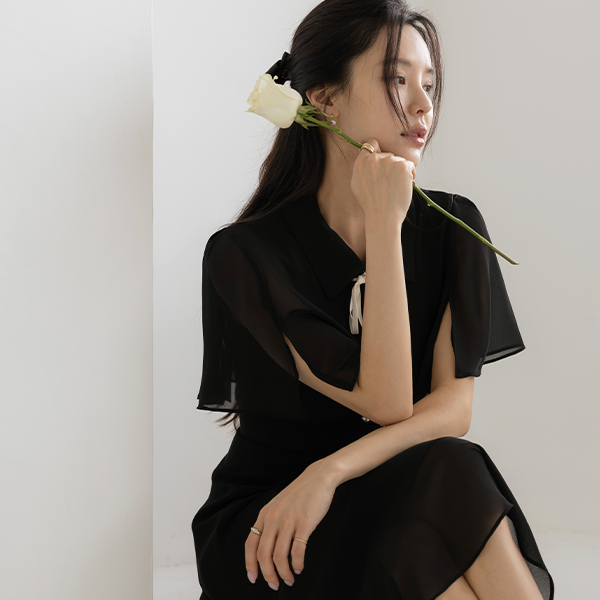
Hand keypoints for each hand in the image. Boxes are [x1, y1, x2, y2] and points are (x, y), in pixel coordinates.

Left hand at [245, 460, 336, 590]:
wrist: (318, 477)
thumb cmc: (299, 494)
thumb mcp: (278, 505)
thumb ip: (270, 523)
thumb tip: (266, 548)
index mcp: (264, 515)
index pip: (250, 544)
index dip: (250, 564)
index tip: (253, 578)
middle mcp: (273, 518)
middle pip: (263, 555)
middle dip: (268, 574)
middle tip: (274, 585)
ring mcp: (288, 521)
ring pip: (279, 556)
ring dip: (283, 573)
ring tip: (289, 579)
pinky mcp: (304, 523)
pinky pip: (297, 551)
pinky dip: (297, 564)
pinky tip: (299, 567)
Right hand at [350, 137, 415, 222]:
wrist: (382, 215)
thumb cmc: (371, 204)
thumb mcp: (357, 184)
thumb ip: (362, 168)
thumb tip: (366, 157)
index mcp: (361, 162)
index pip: (370, 144)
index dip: (377, 150)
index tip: (381, 158)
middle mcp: (374, 158)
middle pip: (387, 154)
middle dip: (390, 165)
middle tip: (390, 182)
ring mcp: (389, 160)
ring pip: (399, 160)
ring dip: (400, 170)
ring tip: (396, 187)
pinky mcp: (402, 165)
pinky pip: (409, 165)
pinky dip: (409, 174)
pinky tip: (404, 185)